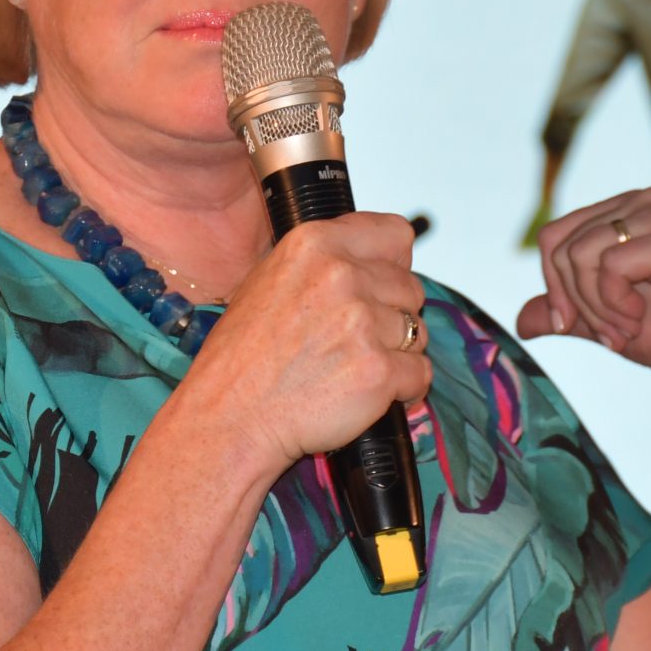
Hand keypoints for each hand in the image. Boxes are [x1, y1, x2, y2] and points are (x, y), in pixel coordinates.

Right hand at [181, 214, 431, 470]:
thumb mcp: (269, 280)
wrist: (230, 416)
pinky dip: (405, 388)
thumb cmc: (241, 359)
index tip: (383, 282)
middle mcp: (341, 276)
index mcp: (314, 244)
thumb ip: (323, 263)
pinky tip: (373, 392)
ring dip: (398, 353)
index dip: (393, 264)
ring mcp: (363, 323)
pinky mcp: (378, 370)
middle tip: (356, 340)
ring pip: (417, 332)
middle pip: (410, 287)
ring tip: (355, 367)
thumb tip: (369, 263)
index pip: (394, 234)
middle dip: (392, 315)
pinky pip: (421, 374)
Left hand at [516, 188, 650, 380]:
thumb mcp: (603, 322)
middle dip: (574, 301)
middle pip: (560, 245)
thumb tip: (519, 321)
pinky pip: (610, 266)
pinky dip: (614, 304)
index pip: (553, 236)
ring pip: (581, 256)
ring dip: (596, 308)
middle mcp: (642, 201)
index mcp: (623, 211)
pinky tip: (640, 318)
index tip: (573, 325)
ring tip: (626, 328)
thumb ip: (566, 313)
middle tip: (610, 334)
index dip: (553, 287)